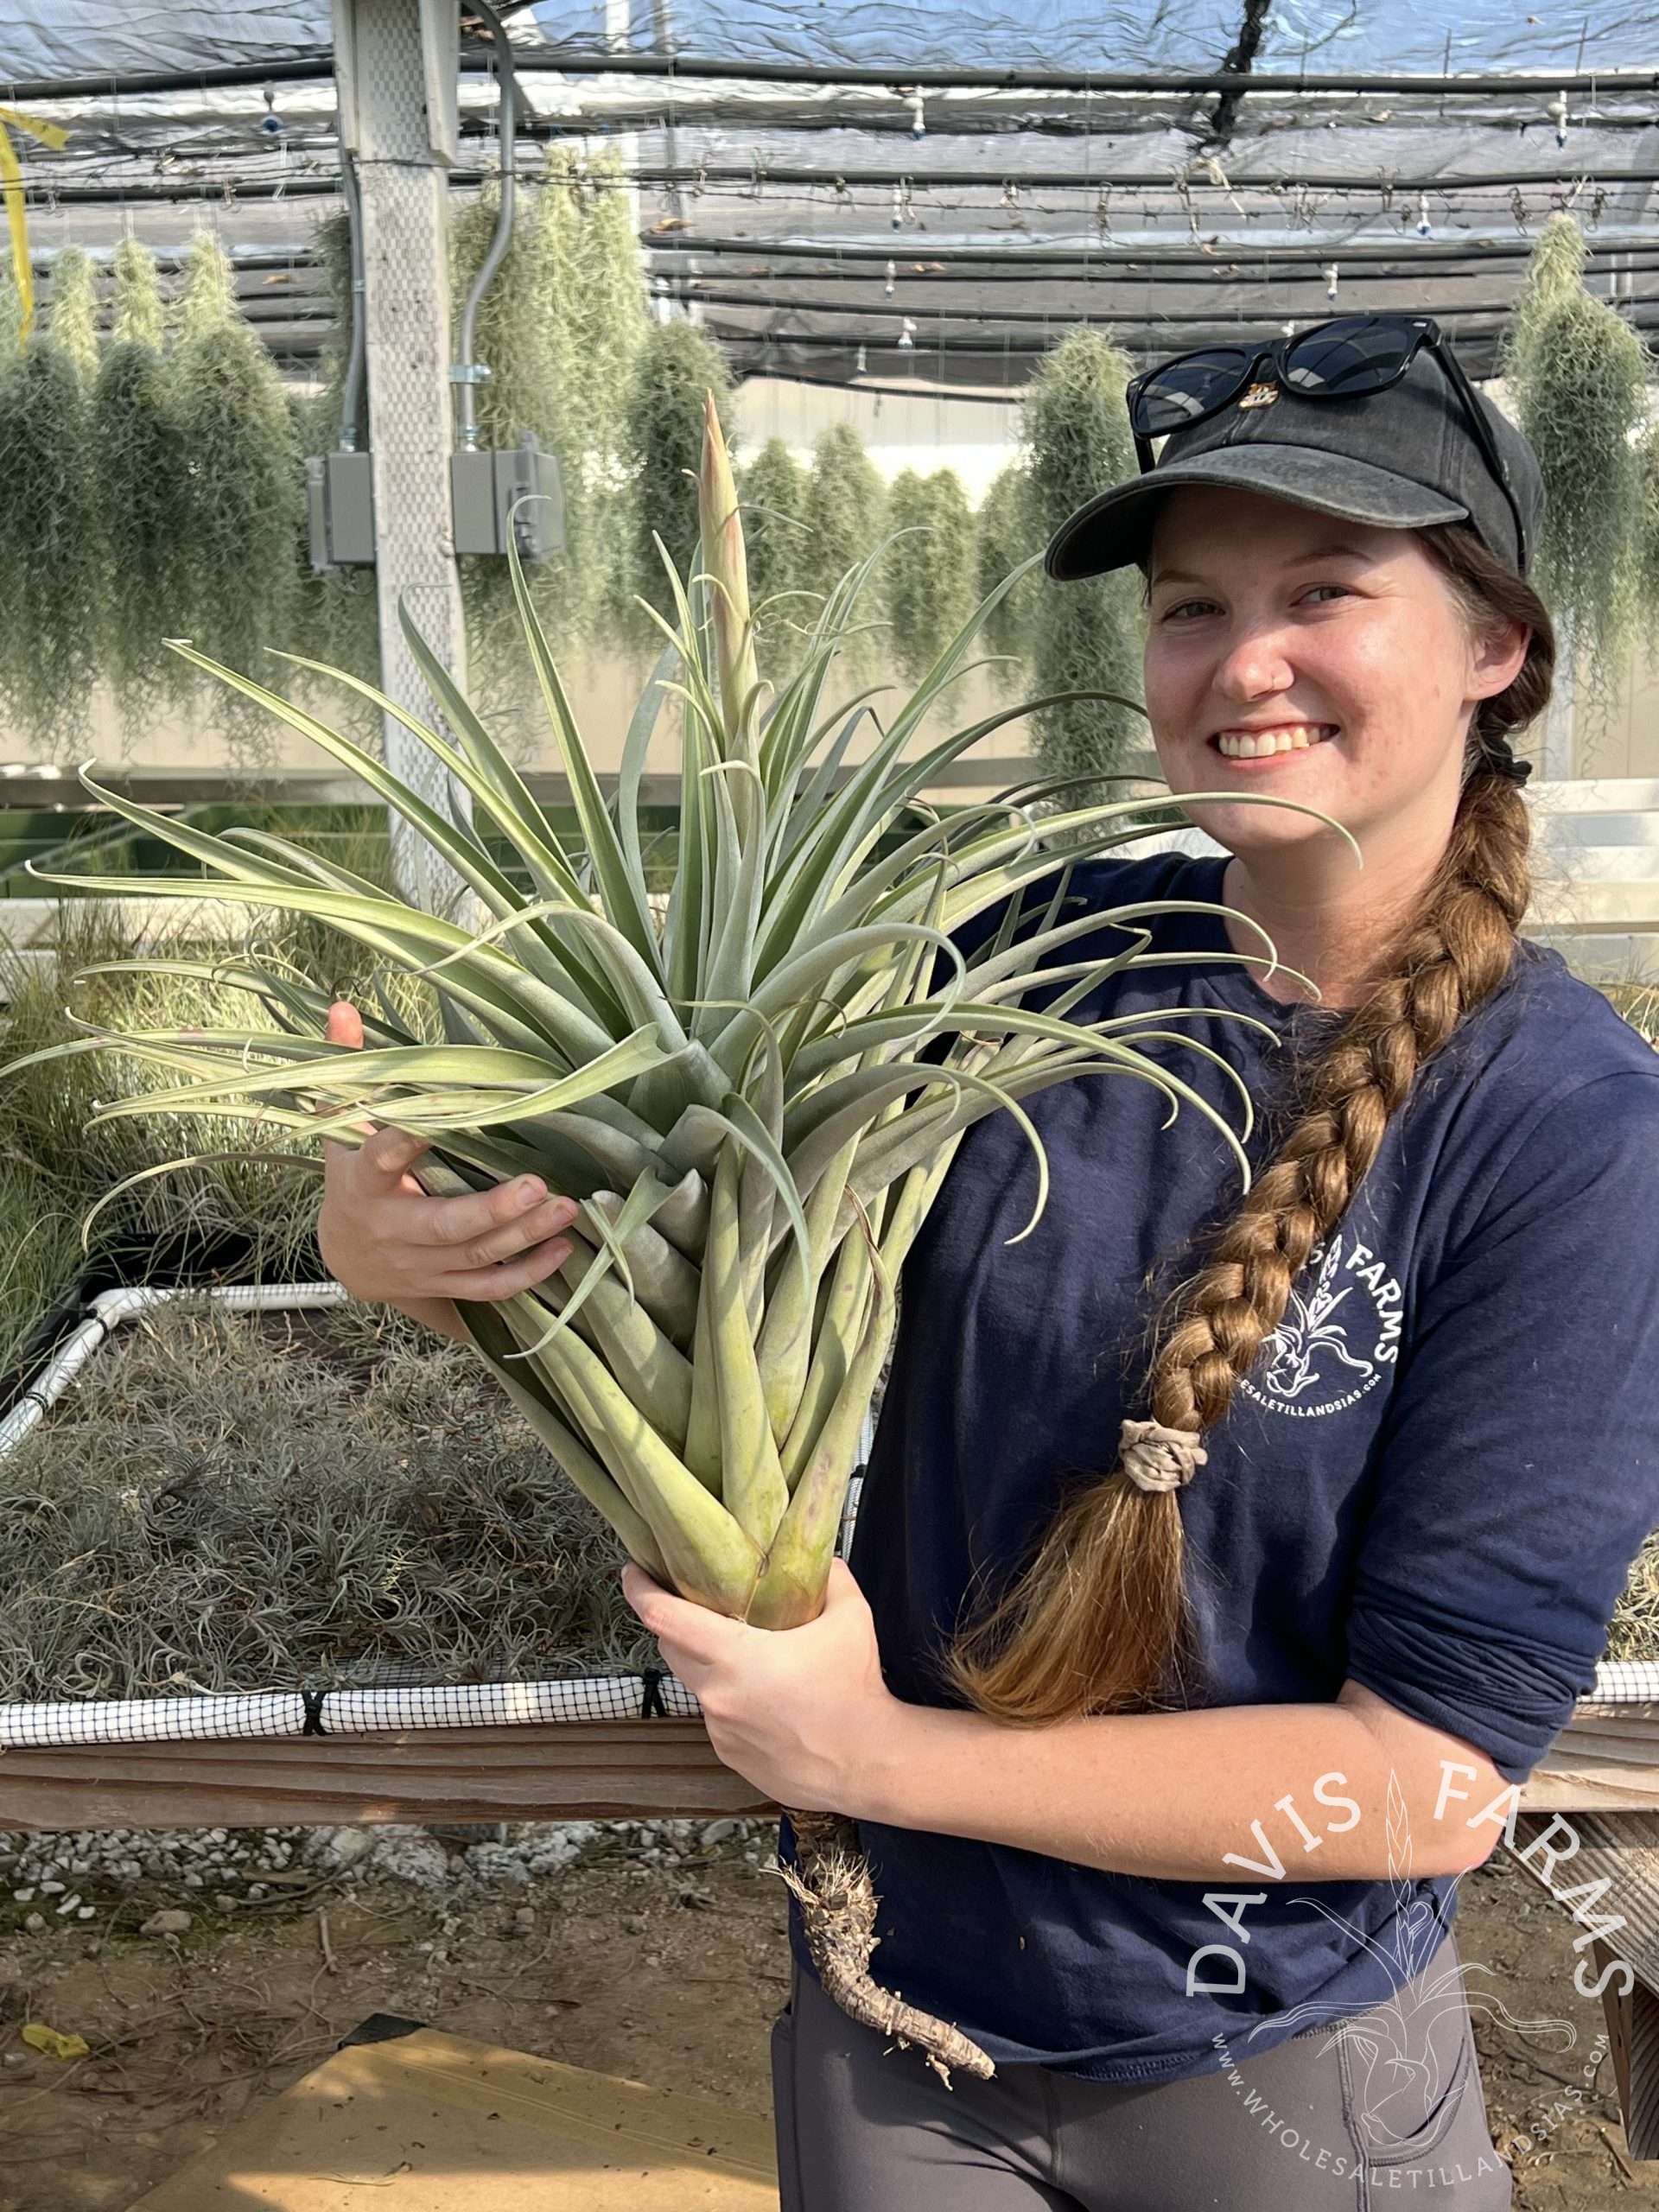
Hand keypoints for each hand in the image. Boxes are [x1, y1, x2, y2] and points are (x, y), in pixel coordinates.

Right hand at [314, 998, 580, 1304]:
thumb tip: (342, 1007)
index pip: (381, 1160)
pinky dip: (527, 1274)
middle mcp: (392, 1228)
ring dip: (525, 1236)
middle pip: (445, 1225)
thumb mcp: (341, 1126)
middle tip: (540, 1185)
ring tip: (569, 1208)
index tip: (434, 1122)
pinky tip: (564, 1249)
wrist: (347, 1257)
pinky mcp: (443, 1285)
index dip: (404, 1143)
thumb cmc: (355, 1176)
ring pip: (476, 1257)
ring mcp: (419, 1264)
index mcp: (363, 1183)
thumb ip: (348, 1070)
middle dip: (493, 1209)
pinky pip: (489, 1288)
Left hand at [621, 1557, 912, 1818]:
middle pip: (671, 1649)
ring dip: (709, 1666)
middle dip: (676, 1625)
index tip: (633, 1571)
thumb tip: (817, 1556)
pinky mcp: (729, 1756)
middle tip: (701, 1609)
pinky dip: (730, 1702)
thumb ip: (830, 1578)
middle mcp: (717, 1695)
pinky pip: (717, 1718)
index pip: (664, 1618)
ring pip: (697, 1686)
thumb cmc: (855, 1688)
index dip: (640, 1590)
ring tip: (749, 1659)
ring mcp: (720, 1731)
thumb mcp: (850, 1618)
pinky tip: (767, 1701)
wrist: (868, 1763)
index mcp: (736, 1656)